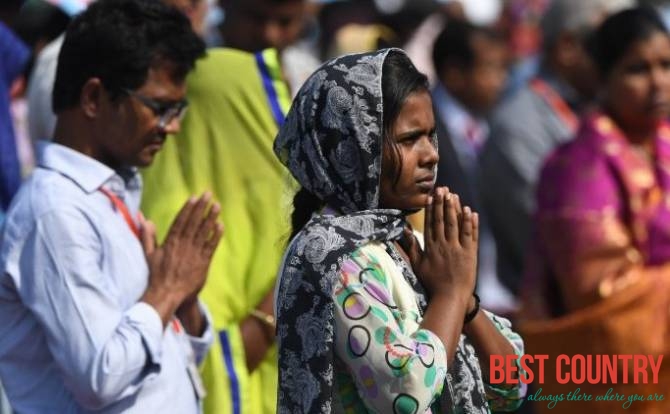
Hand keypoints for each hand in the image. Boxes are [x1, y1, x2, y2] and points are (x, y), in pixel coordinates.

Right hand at [140, 192, 223, 324]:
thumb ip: (148, 236)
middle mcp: (183, 246)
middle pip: (193, 223)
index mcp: (170, 242)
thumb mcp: (150, 254)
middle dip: (201, 208)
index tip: (194, 197)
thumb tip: (144, 220)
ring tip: (217, 205)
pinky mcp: (203, 263)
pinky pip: (210, 247)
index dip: (188, 209)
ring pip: (203, 233)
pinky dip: (215, 236)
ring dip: (210, 218)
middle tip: (208, 194)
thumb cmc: (157, 275)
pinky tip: (220, 225)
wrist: (167, 294)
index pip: (180, 221)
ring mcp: (194, 254)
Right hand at [403, 187, 478, 299]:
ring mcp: (457, 249)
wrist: (449, 297)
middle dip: (443, 203)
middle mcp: (443, 245)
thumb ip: (412, 246)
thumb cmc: (432, 282)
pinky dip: (470, 223)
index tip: (432, 195)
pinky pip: (470, 235)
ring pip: (456, 224)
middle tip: (443, 189)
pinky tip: (470, 211)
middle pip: (443, 220)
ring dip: (455, 208)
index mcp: (431, 247)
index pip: (431, 223)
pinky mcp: (470, 254)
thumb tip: (404, 230)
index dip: (432, 208)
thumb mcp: (417, 265)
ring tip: (454, 195)